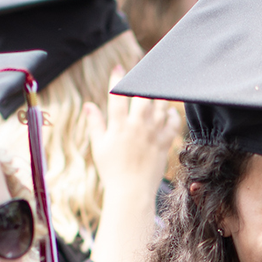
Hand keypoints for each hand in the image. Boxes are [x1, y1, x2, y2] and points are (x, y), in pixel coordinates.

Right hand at [87, 67, 180, 193]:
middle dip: (144, 81)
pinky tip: (170, 111)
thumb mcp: (99, 147)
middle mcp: (136, 127)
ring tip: (159, 87)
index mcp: (118, 127)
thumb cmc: (112, 171)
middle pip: (142, 96)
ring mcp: (152, 135)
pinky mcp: (164, 144)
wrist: (131, 192)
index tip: (119, 68)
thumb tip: (88, 105)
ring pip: (160, 107)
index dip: (117, 80)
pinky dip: (173, 115)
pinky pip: (172, 124)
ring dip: (159, 96)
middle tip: (146, 70)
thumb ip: (95, 124)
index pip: (117, 97)